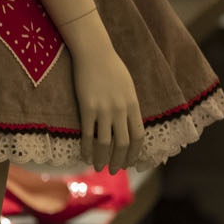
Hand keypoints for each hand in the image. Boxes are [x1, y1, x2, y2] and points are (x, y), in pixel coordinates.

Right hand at [62, 13, 144, 171]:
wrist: (95, 52)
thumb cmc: (112, 67)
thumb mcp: (128, 86)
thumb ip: (129, 105)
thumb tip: (129, 123)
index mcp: (133, 104)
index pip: (138, 135)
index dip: (135, 152)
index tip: (131, 162)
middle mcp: (121, 110)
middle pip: (123, 143)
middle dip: (120, 160)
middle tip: (115, 170)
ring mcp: (104, 109)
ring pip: (106, 142)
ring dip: (103, 158)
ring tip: (100, 167)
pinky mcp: (87, 107)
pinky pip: (88, 133)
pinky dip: (87, 148)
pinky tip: (85, 156)